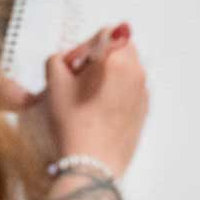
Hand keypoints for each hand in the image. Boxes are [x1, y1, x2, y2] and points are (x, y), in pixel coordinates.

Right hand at [45, 23, 147, 177]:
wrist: (93, 165)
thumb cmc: (73, 122)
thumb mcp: (54, 85)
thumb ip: (58, 60)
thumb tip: (67, 60)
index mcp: (117, 59)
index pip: (105, 34)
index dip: (84, 47)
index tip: (72, 67)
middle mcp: (137, 71)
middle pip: (120, 49)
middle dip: (100, 57)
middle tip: (79, 79)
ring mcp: (144, 92)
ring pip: (127, 69)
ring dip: (109, 74)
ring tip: (87, 98)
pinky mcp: (144, 111)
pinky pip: (131, 90)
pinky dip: (117, 92)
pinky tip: (99, 112)